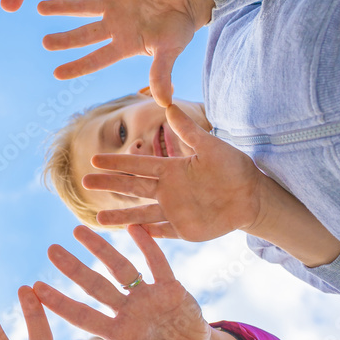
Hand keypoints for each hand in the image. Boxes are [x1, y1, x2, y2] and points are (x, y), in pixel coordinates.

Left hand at [33, 225, 210, 339]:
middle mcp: (129, 310)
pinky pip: (158, 261)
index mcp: (121, 333)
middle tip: (49, 250)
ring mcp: (148, 296)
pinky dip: (149, 245)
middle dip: (75, 270)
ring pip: (120, 268)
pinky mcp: (172, 285)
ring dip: (102, 249)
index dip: (61, 304)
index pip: (84, 316)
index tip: (33, 289)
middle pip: (97, 288)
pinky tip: (135, 226)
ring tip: (78, 228)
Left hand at [38, 0, 212, 105]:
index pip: (97, 59)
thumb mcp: (171, 51)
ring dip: (62, 7)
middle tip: (44, 42)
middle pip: (84, 34)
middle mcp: (113, 27)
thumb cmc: (178, 31)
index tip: (57, 73)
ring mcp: (113, 6)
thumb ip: (161, 73)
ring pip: (82, 7)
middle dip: (64, 39)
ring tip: (40, 7)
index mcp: (124, 45)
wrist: (186, 3)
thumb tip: (164, 102)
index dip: (78, 66)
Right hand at [84, 104, 263, 239]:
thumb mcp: (211, 146)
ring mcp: (174, 211)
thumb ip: (188, 130)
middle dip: (110, 184)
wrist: (254, 196)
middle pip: (133, 188)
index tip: (95, 159)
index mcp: (171, 169)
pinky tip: (130, 234)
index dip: (117, 163)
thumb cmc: (234, 168)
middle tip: (86, 181)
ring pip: (140, 214)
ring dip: (120, 216)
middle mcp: (167, 190)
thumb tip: (168, 104)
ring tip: (97, 219)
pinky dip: (146, 234)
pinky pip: (161, 233)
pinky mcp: (185, 230)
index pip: (138, 165)